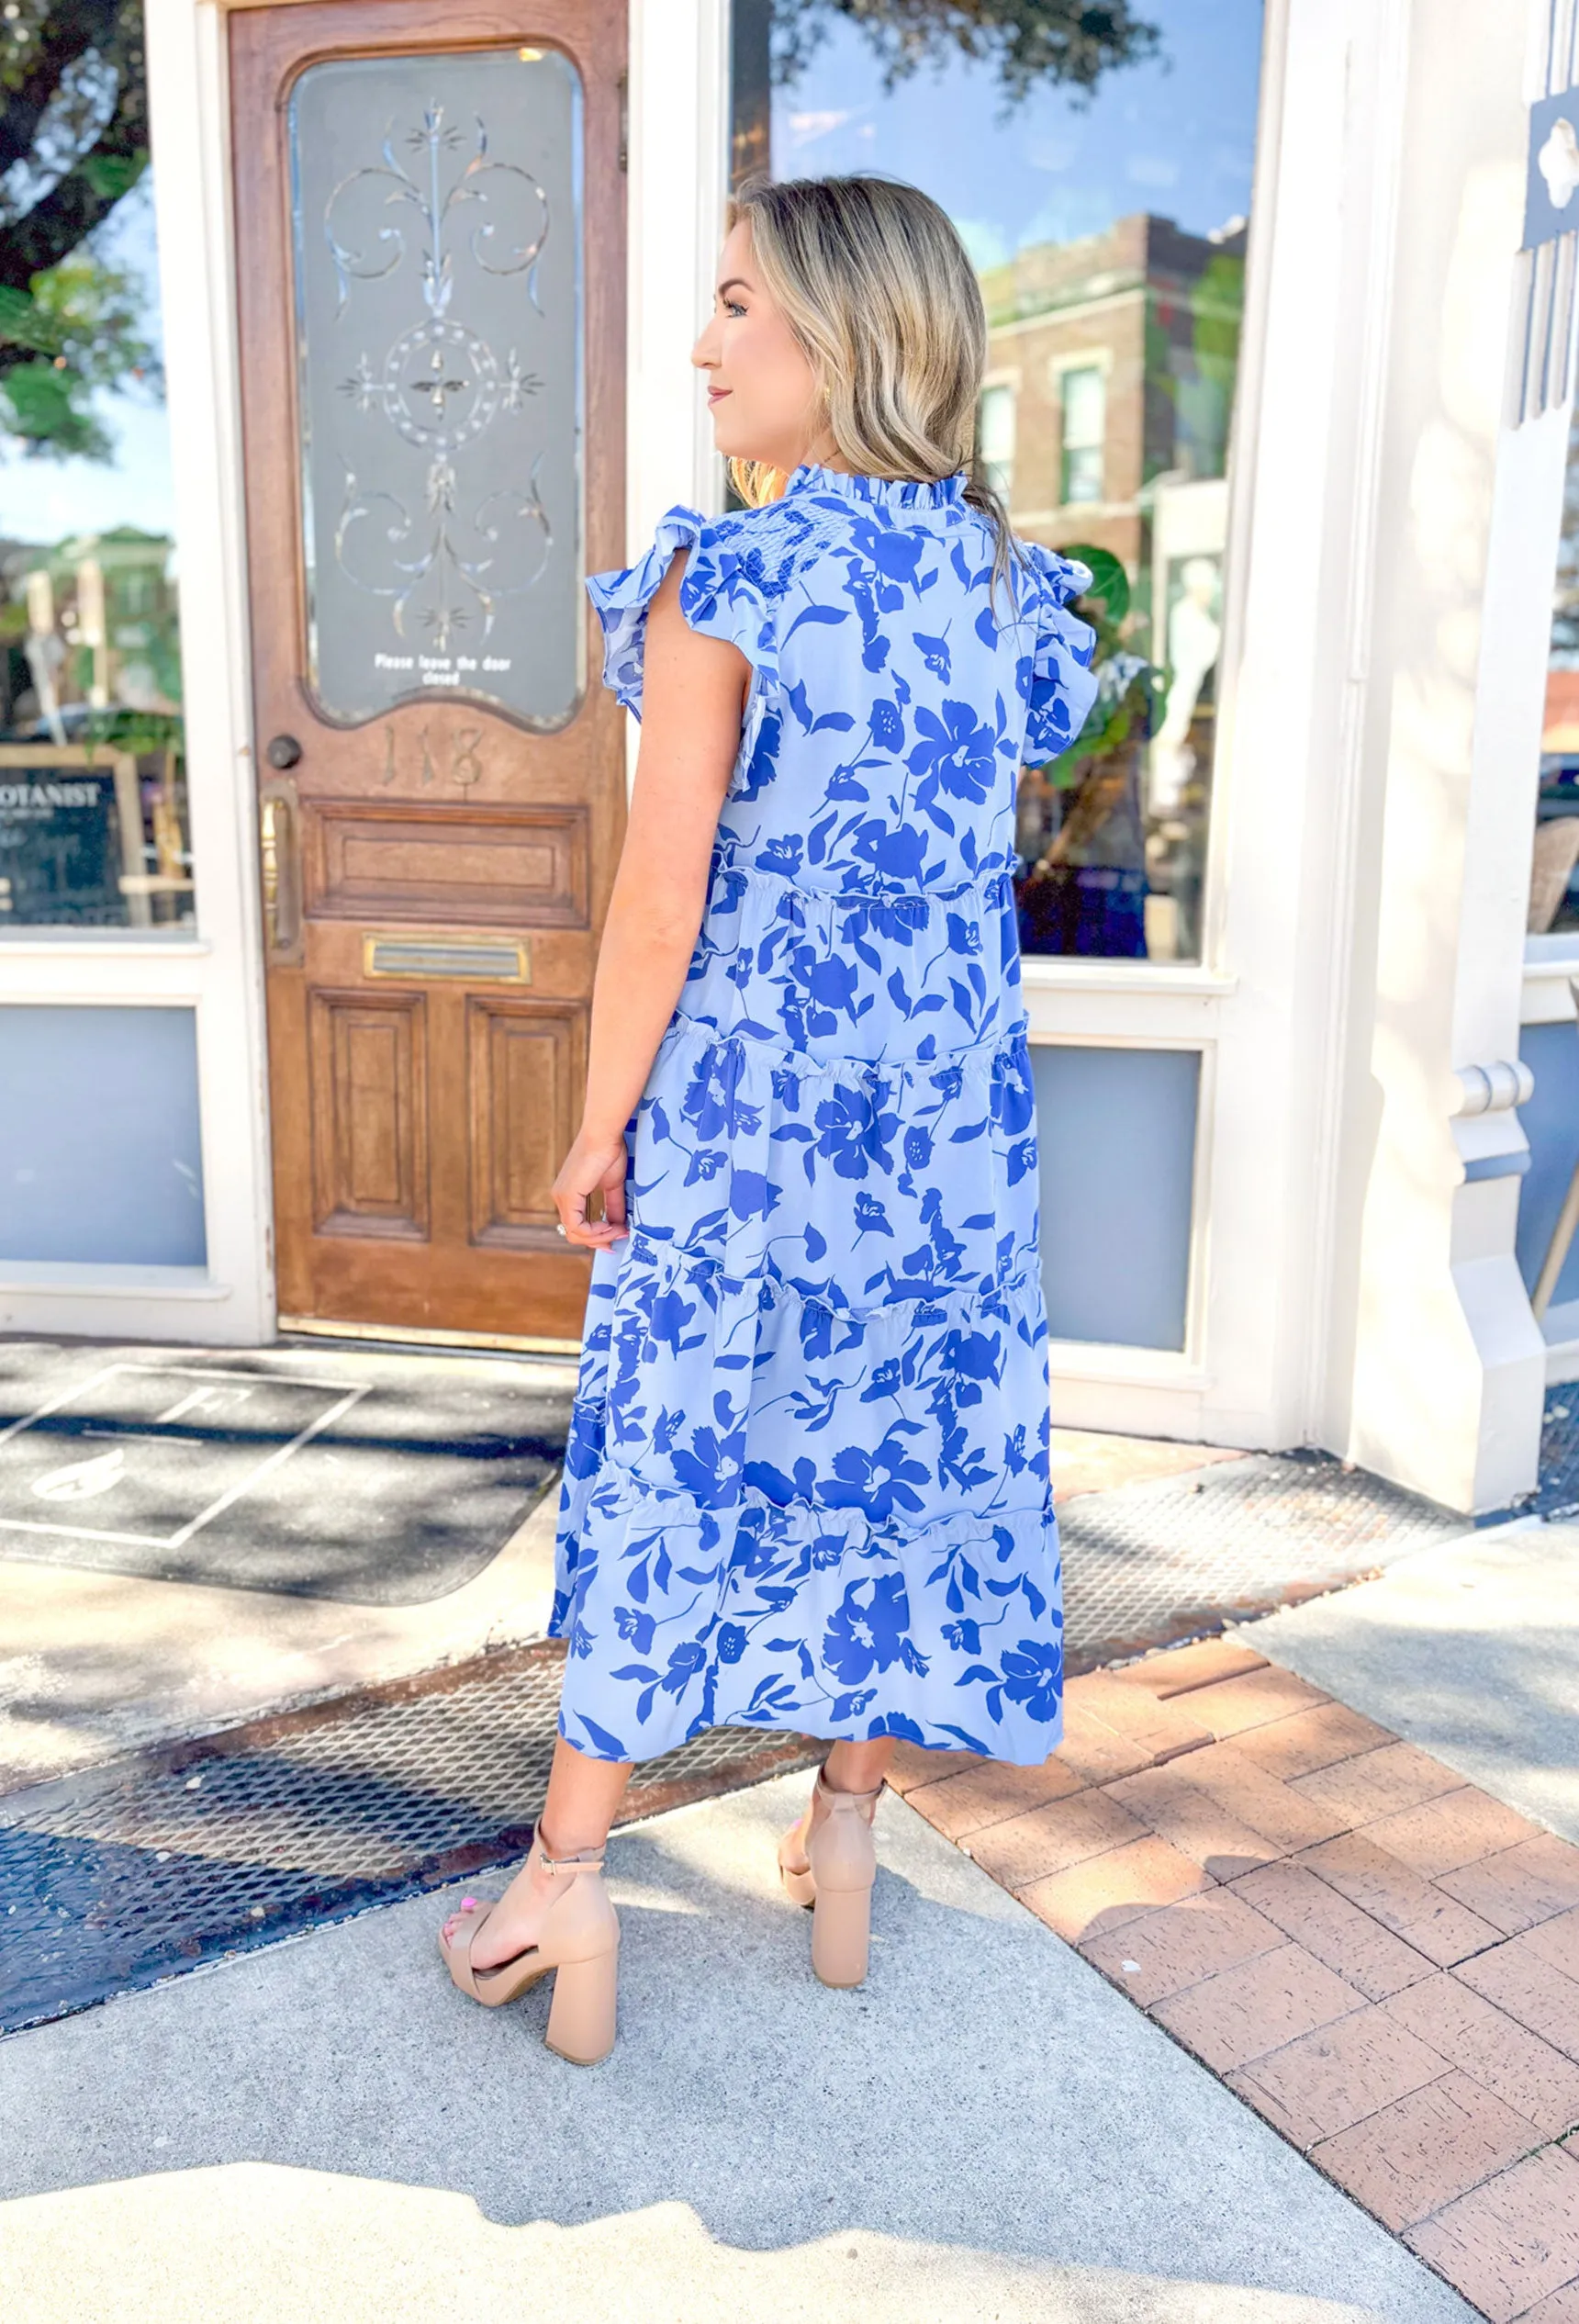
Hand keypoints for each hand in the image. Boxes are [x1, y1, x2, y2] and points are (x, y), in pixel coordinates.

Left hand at [552, 1125, 629, 1248]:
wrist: (604, 1135)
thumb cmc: (609, 1152)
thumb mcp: (613, 1186)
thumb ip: (613, 1206)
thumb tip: (620, 1226)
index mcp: (569, 1195)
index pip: (578, 1227)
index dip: (598, 1237)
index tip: (619, 1234)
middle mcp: (561, 1198)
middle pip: (575, 1235)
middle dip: (599, 1241)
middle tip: (620, 1236)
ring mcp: (562, 1197)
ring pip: (575, 1234)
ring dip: (600, 1237)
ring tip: (619, 1230)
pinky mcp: (567, 1196)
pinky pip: (577, 1226)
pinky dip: (595, 1231)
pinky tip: (609, 1225)